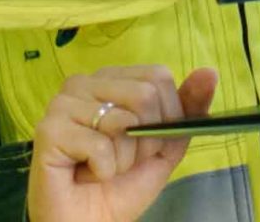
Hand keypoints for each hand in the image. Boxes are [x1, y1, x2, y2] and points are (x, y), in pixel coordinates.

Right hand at [29, 65, 217, 221]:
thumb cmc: (121, 186)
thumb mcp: (165, 147)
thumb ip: (187, 110)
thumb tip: (210, 72)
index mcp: (110, 79)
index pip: (158, 76)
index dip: (166, 117)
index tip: (147, 143)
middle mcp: (83, 83)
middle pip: (144, 95)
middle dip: (145, 141)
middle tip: (122, 160)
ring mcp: (62, 103)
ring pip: (123, 122)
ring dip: (124, 159)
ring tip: (102, 168)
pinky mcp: (49, 129)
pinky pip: (100, 145)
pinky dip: (104, 170)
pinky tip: (86, 174)